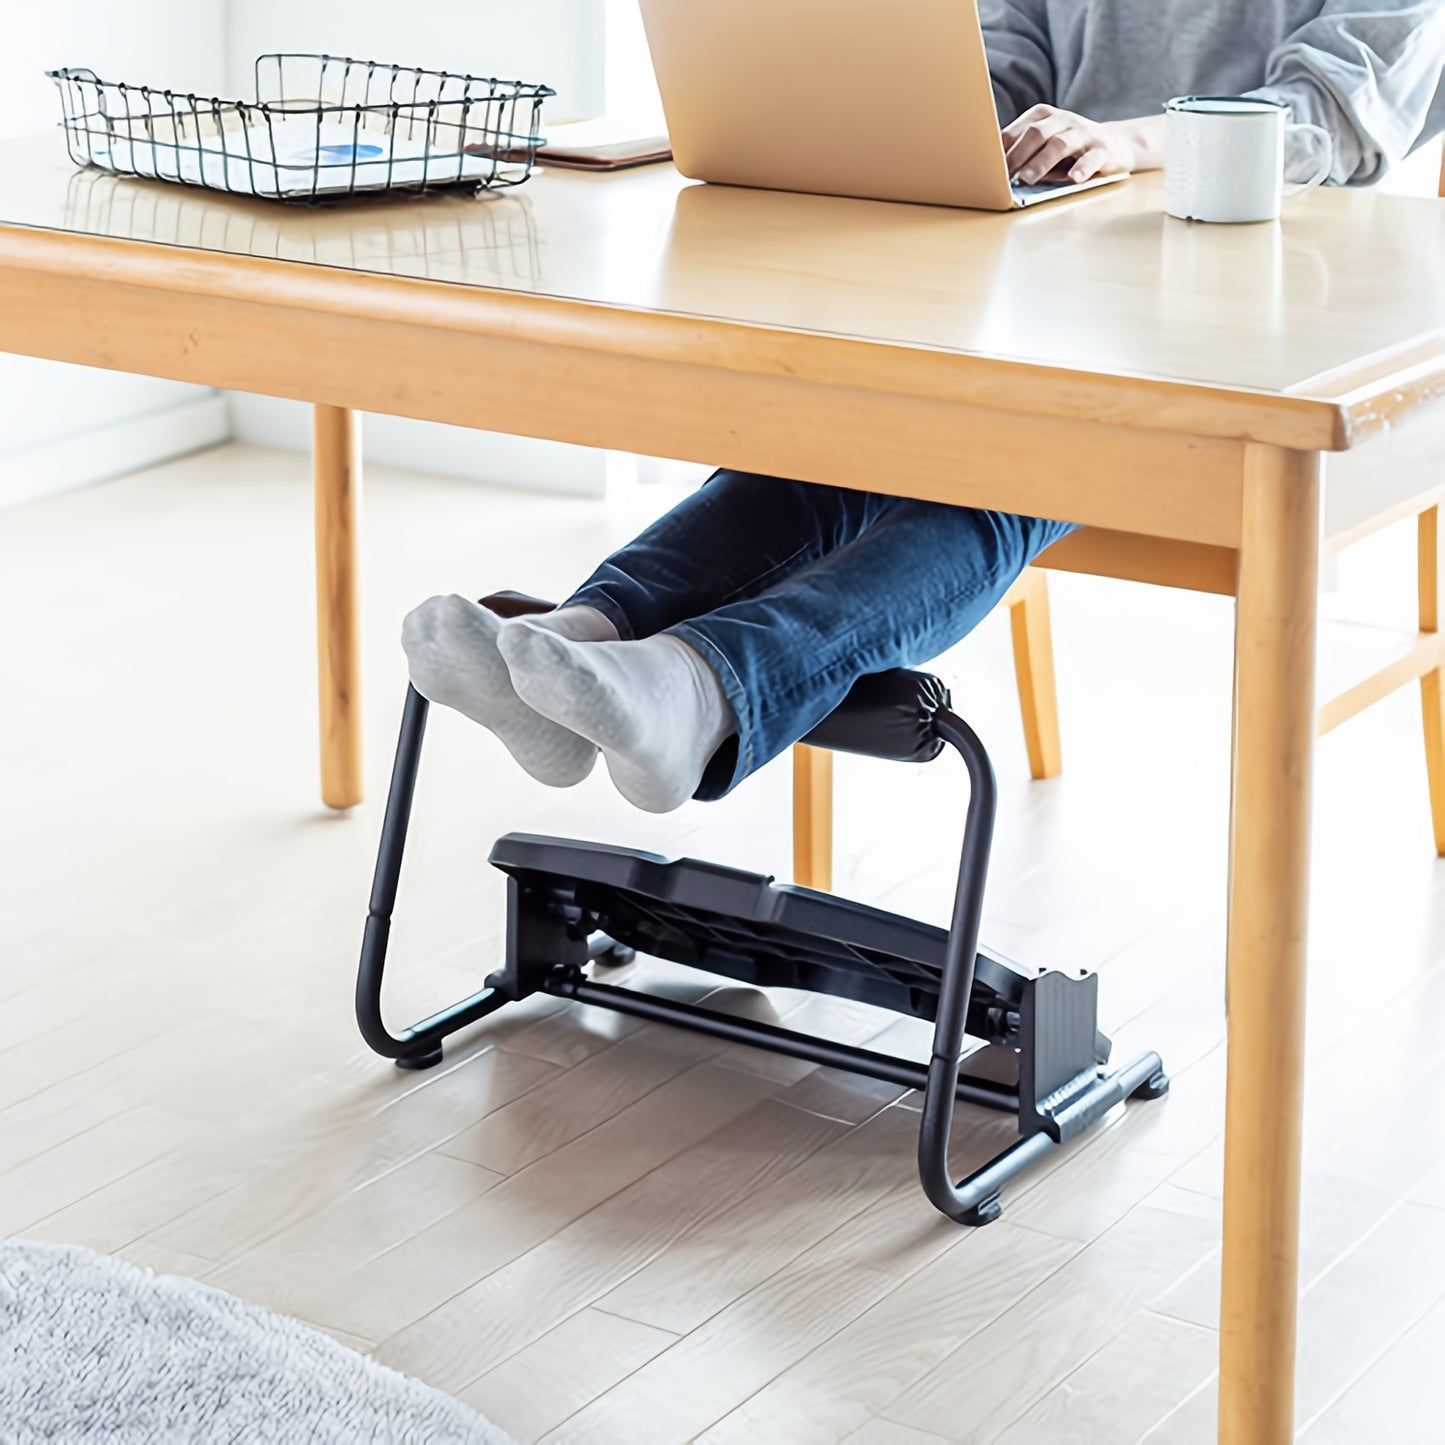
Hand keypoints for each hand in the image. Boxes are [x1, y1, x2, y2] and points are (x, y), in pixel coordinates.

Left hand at [1001, 105, 1142, 184]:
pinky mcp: (1102, 150)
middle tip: (1004, 176)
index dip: (1002, 150)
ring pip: (1060, 144)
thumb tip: (992, 174)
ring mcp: (1083, 133)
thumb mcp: (1044, 145)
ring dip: (1041, 162)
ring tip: (1027, 179)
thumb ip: (1023, 153)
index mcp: (1043, 116)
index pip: (1018, 131)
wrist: (1115, 144)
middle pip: (1037, 134)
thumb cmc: (1068, 150)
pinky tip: (1073, 179)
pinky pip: (1091, 158)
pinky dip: (1081, 168)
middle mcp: (1063, 120)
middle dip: (1018, 155)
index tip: (987, 168)